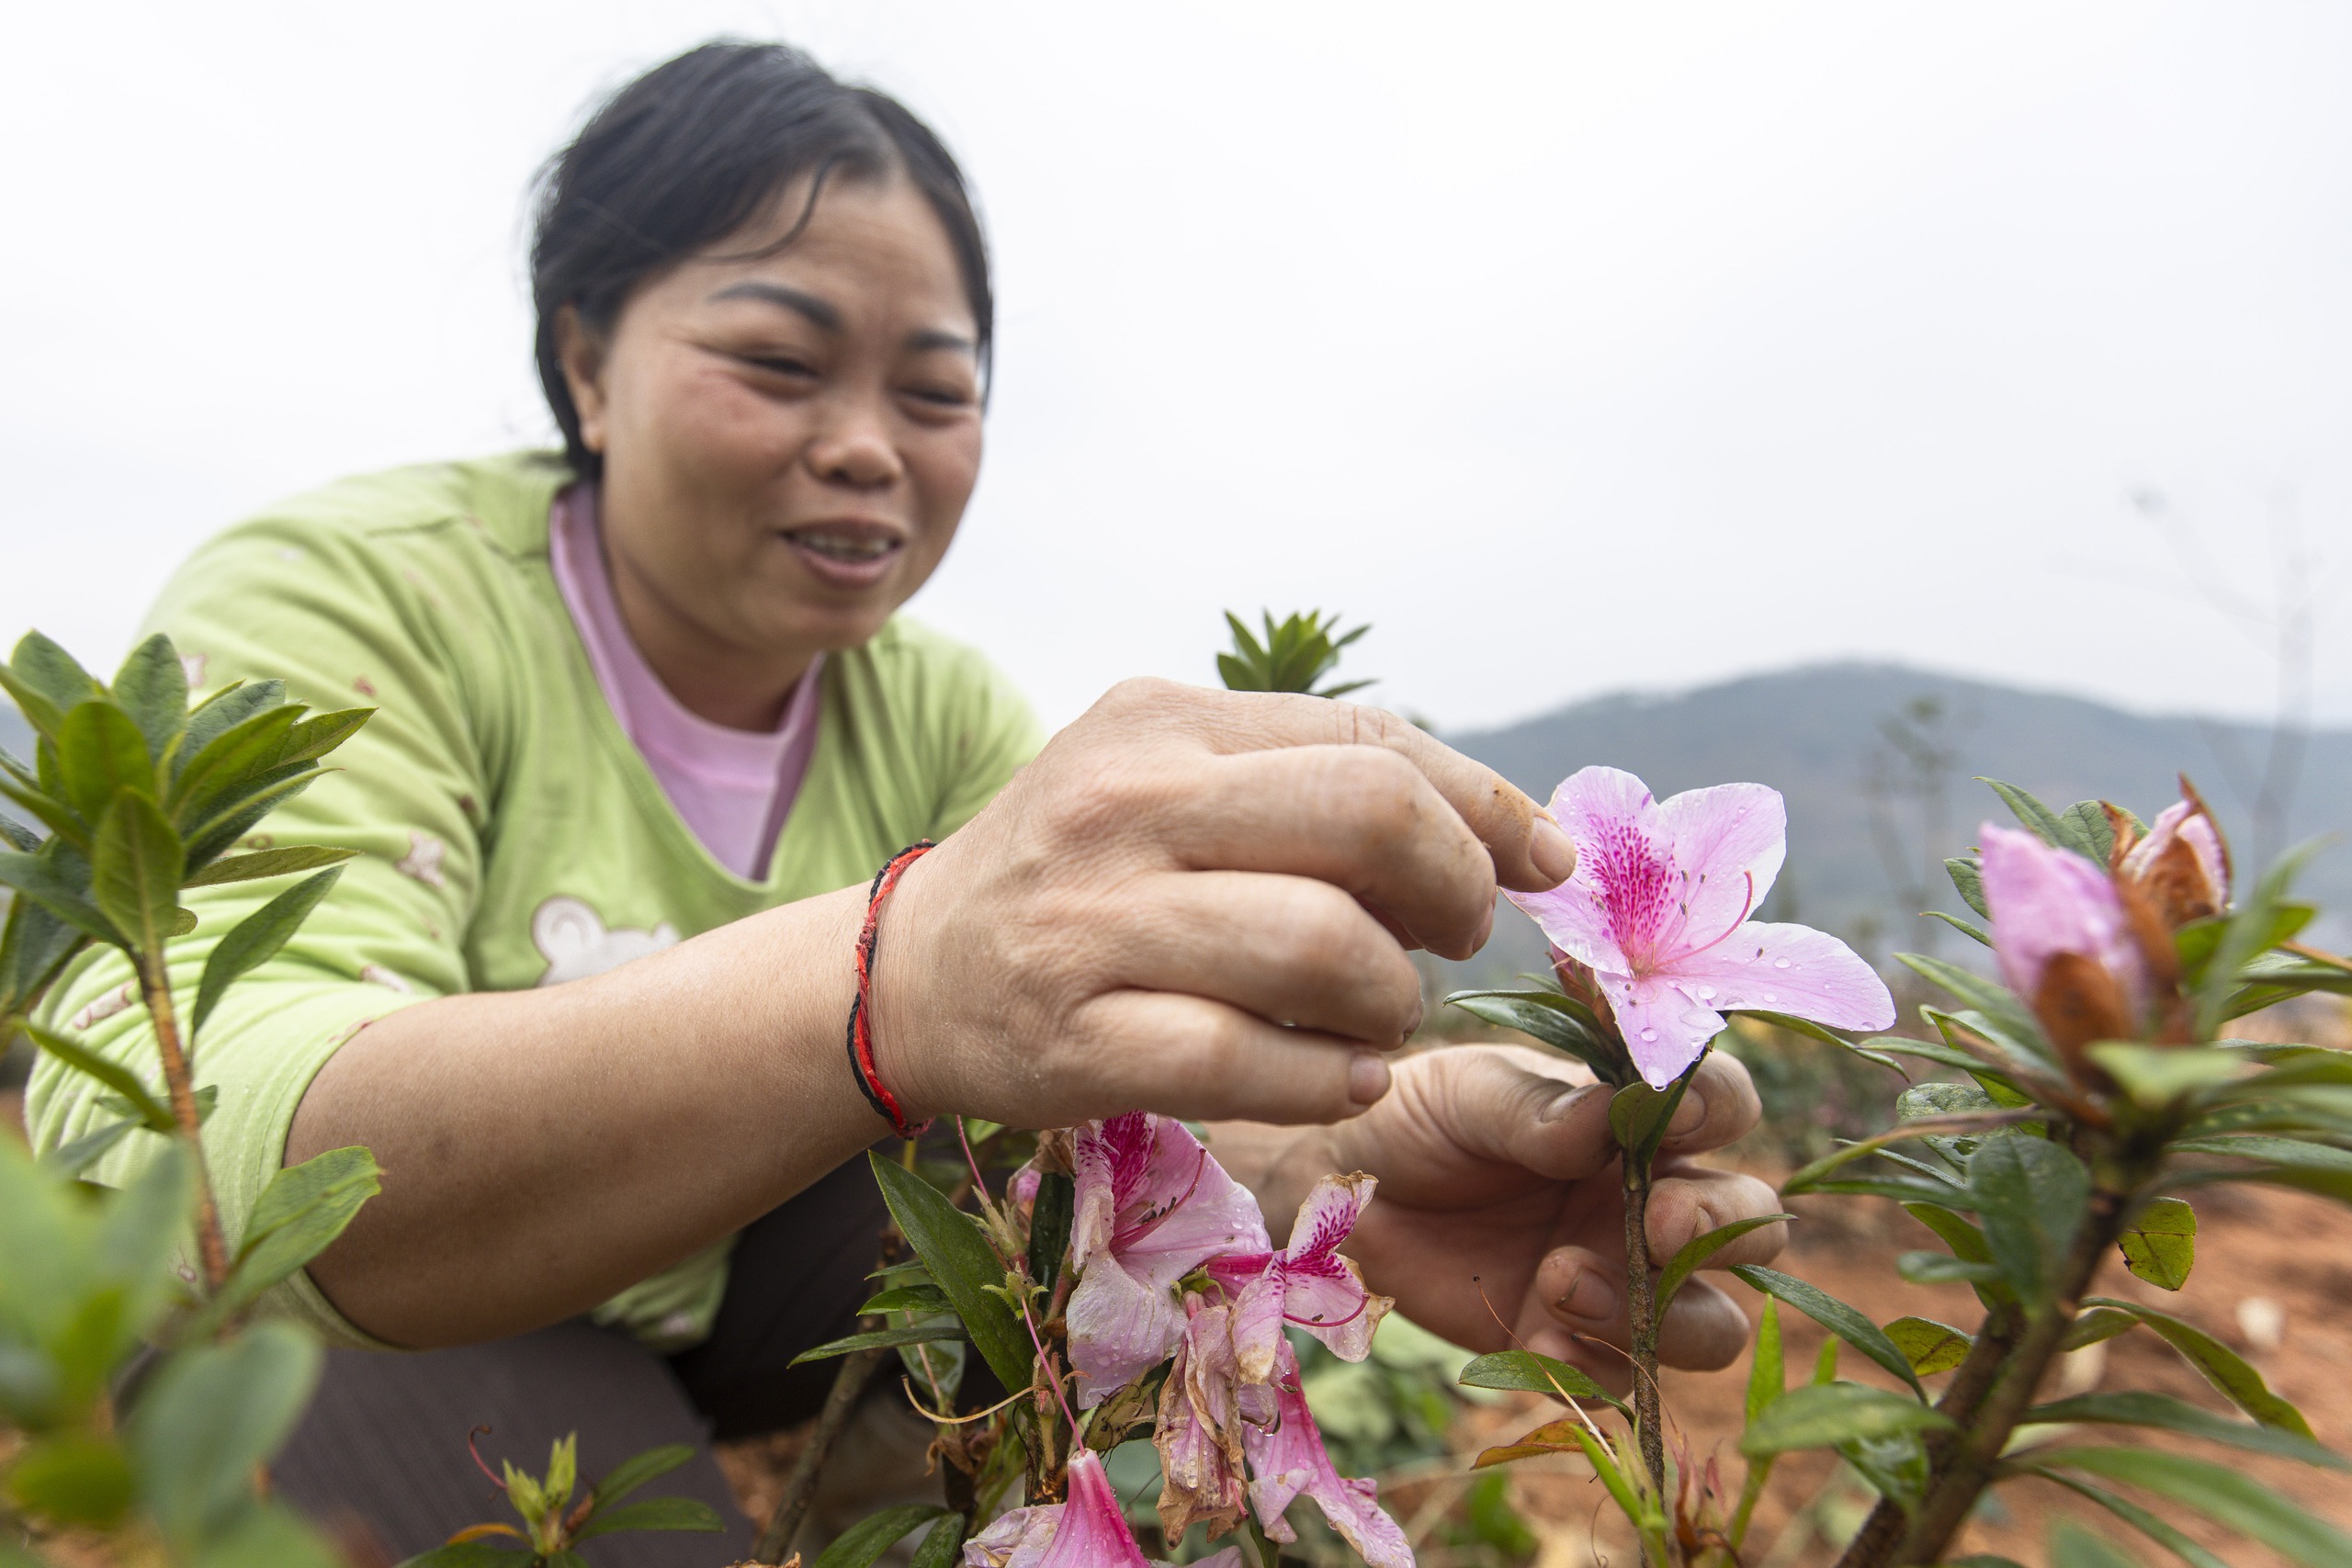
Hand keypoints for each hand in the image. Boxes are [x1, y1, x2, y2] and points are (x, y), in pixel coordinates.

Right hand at [875, 680, 1580, 1127]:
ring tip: (1380, 1013)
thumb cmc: (1078, 874)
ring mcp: (1095, 922)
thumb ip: (1302, 783)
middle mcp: (1127, 803)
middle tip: (1451, 938)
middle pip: (1367, 816)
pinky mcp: (1075, 1039)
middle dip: (1455, 887)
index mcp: (1164, 722)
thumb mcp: (1166, 781)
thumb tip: (1498, 831)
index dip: (1485, 805)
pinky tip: (1346, 1076)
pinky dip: (1330, 1078)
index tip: (1541, 861)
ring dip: (1392, 997)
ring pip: (1322, 945)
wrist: (911, 970)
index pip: (1372, 739)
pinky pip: (1247, 1060)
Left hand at [1235, 1044, 1784, 1392]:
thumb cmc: (1414, 1118)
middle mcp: (1648, 1199)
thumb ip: (1539, 1108)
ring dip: (1666, 1311)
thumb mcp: (1468, 1092)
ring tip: (1563, 1279)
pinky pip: (1621, 1378)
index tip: (1685, 1113)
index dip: (1723, 1107)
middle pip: (1747, 1225)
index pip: (1723, 1105)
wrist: (1337, 1195)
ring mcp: (1619, 1279)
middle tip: (1661, 1222)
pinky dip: (1593, 1363)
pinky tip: (1538, 1329)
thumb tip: (1609, 1117)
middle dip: (1723, 1226)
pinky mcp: (1571, 1343)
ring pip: (1707, 1322)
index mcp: (1636, 1120)